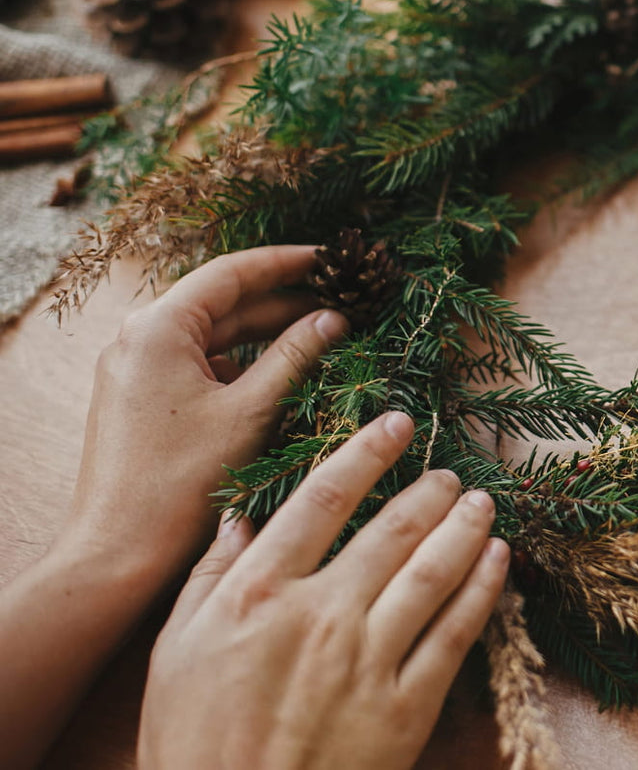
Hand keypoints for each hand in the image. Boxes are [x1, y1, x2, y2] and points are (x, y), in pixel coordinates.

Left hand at [59, 245, 346, 586]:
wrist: (119, 554)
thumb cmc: (182, 483)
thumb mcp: (252, 411)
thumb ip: (296, 356)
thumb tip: (334, 319)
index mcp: (157, 328)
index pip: (232, 273)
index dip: (288, 262)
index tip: (334, 258)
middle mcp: (139, 339)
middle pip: (224, 304)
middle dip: (284, 302)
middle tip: (343, 301)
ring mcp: (137, 371)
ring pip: (215, 338)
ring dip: (268, 338)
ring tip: (325, 338)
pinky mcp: (142, 401)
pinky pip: (201, 368)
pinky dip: (244, 367)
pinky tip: (286, 379)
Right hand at [139, 412, 509, 769]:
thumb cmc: (194, 743)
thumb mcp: (176, 654)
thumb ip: (211, 578)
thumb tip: (241, 517)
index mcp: (259, 595)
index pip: (321, 499)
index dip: (365, 453)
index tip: (395, 425)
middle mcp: (322, 614)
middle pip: (392, 529)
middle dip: (430, 490)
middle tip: (450, 471)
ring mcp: (370, 659)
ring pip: (434, 571)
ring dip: (466, 527)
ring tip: (481, 502)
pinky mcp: (408, 705)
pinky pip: (457, 632)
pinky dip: (484, 587)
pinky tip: (497, 560)